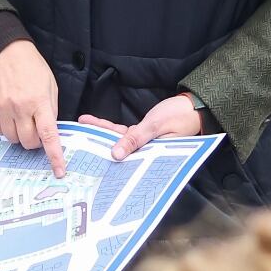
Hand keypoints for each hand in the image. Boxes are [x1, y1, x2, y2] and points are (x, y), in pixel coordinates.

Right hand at [0, 40, 64, 177]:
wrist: (5, 51)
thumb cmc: (32, 68)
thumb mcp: (50, 86)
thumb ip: (50, 110)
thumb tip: (50, 133)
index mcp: (40, 101)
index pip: (49, 135)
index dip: (55, 155)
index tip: (59, 170)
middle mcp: (21, 107)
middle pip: (28, 142)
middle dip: (34, 142)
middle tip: (35, 130)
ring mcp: (3, 107)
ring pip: (12, 139)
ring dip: (19, 136)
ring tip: (20, 120)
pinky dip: (4, 129)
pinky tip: (8, 116)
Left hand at [78, 93, 204, 162]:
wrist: (192, 105)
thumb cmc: (179, 116)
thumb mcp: (155, 126)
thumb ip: (135, 139)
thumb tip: (115, 154)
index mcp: (151, 158)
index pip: (126, 165)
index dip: (108, 165)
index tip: (90, 164)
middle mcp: (145, 154)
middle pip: (118, 153)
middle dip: (98, 149)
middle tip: (78, 147)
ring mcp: (142, 144)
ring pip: (118, 141)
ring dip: (100, 134)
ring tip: (82, 129)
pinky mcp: (141, 134)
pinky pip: (123, 133)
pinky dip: (110, 128)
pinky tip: (96, 124)